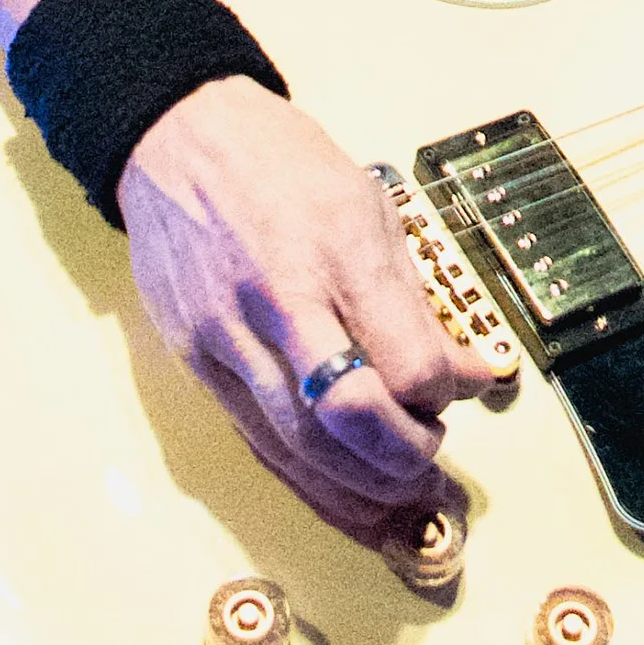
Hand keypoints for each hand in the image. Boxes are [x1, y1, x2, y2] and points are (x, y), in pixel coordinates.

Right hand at [117, 74, 475, 537]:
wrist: (175, 138)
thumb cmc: (282, 164)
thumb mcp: (368, 206)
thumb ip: (415, 301)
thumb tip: (468, 376)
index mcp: (334, 248)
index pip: (405, 362)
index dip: (446, 395)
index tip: (464, 388)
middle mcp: (276, 301)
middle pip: (347, 420)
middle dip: (405, 459)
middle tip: (437, 461)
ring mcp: (226, 338)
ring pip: (298, 450)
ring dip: (362, 492)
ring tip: (406, 506)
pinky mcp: (196, 364)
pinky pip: (258, 443)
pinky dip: (310, 484)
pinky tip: (348, 502)